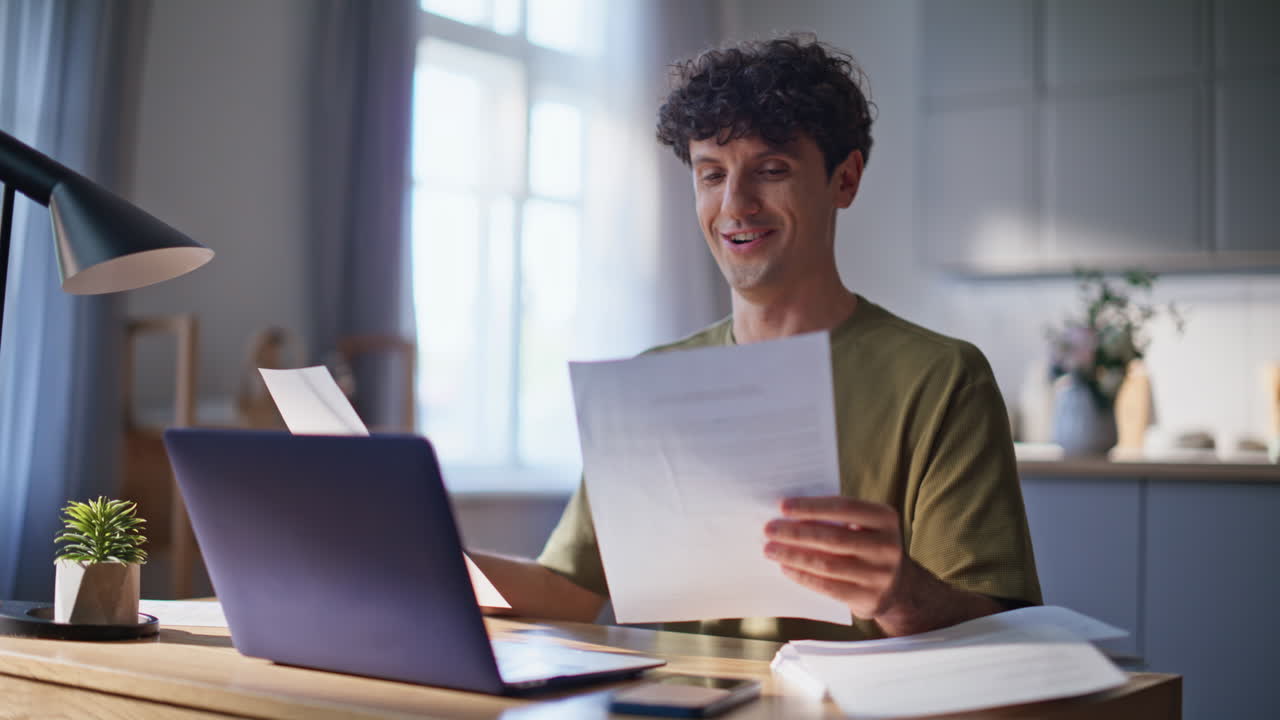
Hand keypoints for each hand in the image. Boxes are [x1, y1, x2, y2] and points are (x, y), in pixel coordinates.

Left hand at [762, 496, 915, 620]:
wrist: (899, 587)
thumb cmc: (867, 545)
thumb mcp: (864, 526)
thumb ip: (836, 518)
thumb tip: (788, 514)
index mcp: (885, 518)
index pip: (844, 507)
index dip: (811, 507)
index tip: (782, 506)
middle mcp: (888, 546)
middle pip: (832, 537)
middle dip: (796, 533)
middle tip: (769, 529)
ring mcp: (881, 575)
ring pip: (827, 564)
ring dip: (793, 556)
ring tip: (770, 549)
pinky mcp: (870, 598)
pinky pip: (829, 587)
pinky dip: (803, 576)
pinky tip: (785, 568)